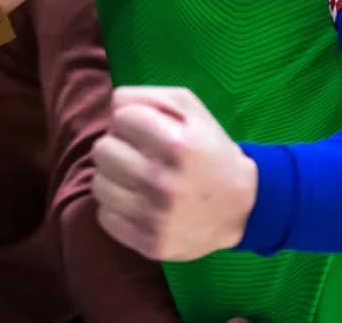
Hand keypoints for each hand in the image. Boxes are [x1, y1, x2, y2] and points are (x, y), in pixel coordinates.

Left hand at [93, 87, 257, 261]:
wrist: (243, 207)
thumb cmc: (210, 150)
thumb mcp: (192, 109)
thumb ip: (148, 97)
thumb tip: (113, 105)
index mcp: (177, 145)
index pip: (120, 117)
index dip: (130, 119)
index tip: (144, 130)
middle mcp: (164, 182)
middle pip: (102, 149)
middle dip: (118, 146)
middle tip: (137, 154)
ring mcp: (155, 217)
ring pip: (98, 184)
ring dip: (114, 177)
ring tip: (136, 178)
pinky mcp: (150, 244)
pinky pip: (104, 216)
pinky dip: (116, 207)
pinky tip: (137, 202)